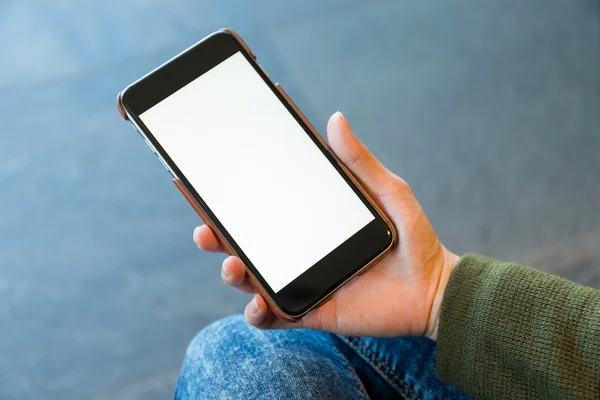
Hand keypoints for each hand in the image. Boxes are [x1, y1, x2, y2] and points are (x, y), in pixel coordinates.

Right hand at [193, 112, 458, 340]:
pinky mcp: (312, 310)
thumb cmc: (412, 237)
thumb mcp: (388, 192)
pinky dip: (258, 313)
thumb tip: (336, 118)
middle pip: (247, 242)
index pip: (265, 205)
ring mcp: (303, 280)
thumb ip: (360, 162)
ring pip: (253, 279)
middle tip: (205, 230)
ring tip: (233, 266)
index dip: (233, 198)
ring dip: (233, 273)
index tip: (210, 182)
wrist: (433, 291)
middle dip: (217, 237)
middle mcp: (299, 249)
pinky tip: (258, 305)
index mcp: (311, 219)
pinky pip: (275, 315)